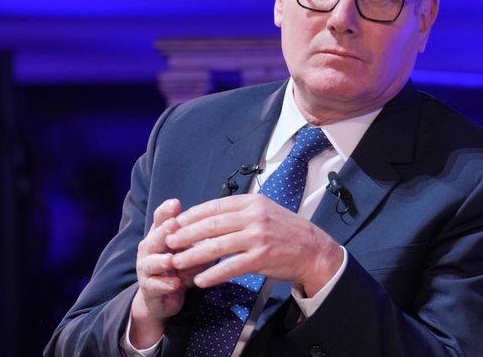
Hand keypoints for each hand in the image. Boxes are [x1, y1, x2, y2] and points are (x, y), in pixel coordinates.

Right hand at [129, 199, 203, 347]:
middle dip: (164, 231)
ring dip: (161, 261)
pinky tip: (176, 284)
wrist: (162, 297)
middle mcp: (149, 248)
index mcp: (159, 234)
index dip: (166, 210)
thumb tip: (218, 230)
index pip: (160, 219)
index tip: (176, 203)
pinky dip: (165, 284)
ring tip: (171, 260)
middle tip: (174, 225)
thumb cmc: (179, 266)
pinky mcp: (148, 288)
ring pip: (151, 262)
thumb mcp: (189, 250)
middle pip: (155, 237)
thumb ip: (198, 240)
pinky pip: (155, 285)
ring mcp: (146, 268)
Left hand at [166, 194, 342, 296]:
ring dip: (193, 255)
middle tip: (169, 241)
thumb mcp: (264, 211)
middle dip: (186, 234)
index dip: (192, 215)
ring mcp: (258, 237)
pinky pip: (231, 267)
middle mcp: (254, 217)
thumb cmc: (286, 232)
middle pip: (212, 224)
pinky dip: (213, 274)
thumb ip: (240, 212)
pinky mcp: (261, 258)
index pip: (215, 206)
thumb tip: (210, 216)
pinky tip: (201, 280)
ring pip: (217, 246)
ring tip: (178, 261)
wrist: (313, 250)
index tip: (176, 223)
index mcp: (252, 202)